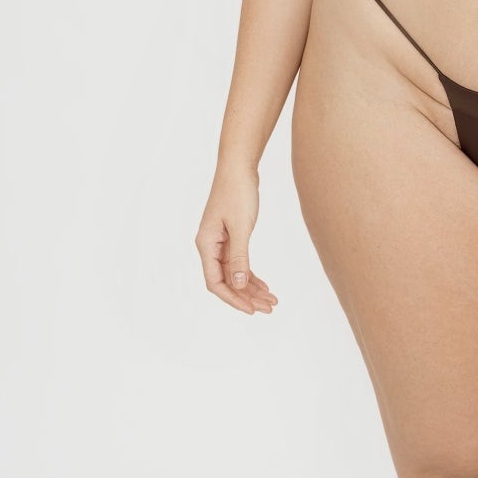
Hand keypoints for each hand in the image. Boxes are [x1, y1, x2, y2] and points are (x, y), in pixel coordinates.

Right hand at [194, 162, 277, 314]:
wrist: (238, 168)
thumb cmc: (237, 192)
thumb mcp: (241, 227)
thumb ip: (239, 257)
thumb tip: (239, 284)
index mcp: (206, 245)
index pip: (215, 282)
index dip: (233, 299)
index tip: (252, 309)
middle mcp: (210, 246)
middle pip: (226, 282)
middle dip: (247, 297)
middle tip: (270, 307)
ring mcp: (220, 242)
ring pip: (234, 274)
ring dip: (251, 288)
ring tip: (272, 300)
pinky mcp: (230, 237)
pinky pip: (239, 263)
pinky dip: (251, 275)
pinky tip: (264, 285)